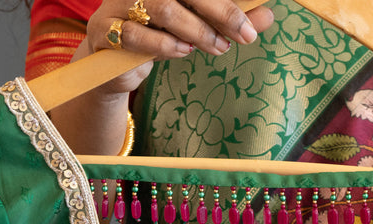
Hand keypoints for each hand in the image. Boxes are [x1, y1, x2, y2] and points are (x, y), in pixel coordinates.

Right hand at [51, 0, 274, 153]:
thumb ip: (229, 21)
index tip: (252, 14)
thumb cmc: (160, 39)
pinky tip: (183, 52)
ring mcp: (117, 3)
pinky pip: (137, 34)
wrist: (115, 69)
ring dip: (197, 31)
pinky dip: (166, 45)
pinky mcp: (105, 30)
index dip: (225, 0)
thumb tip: (267, 15)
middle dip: (221, 11)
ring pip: (163, 8)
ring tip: (217, 47)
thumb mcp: (199, 29)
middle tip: (245, 35)